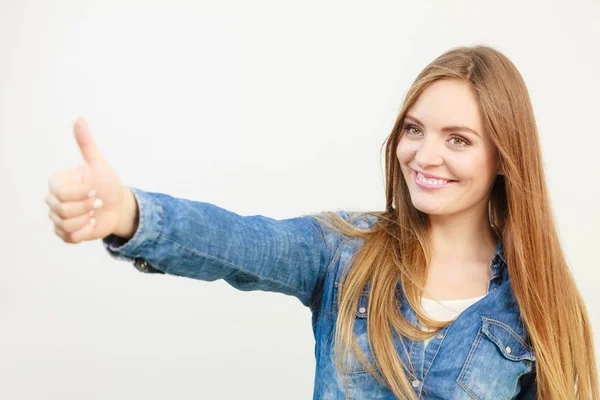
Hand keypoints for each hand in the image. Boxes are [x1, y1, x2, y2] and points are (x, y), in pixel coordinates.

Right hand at [45, 117, 127, 243]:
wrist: (117, 206)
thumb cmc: (107, 183)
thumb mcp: (98, 164)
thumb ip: (86, 144)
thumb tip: (79, 118)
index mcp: (57, 183)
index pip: (61, 193)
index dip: (81, 194)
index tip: (94, 190)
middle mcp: (52, 200)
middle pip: (62, 210)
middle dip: (86, 207)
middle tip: (97, 202)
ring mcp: (57, 218)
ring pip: (66, 225)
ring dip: (87, 219)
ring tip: (94, 213)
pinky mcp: (64, 234)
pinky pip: (70, 238)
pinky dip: (86, 232)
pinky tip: (92, 223)